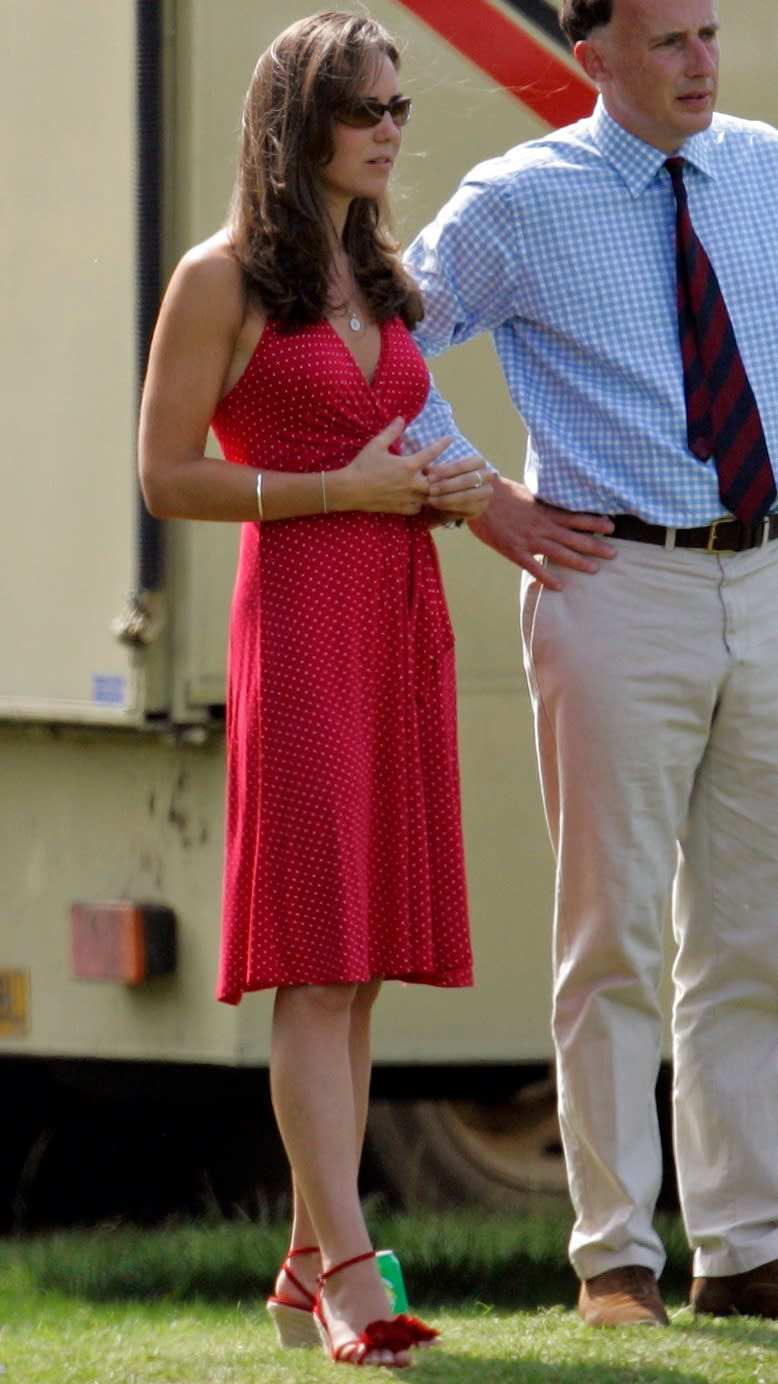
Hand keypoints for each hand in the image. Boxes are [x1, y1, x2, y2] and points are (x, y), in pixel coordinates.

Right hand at [343, 417, 452, 514]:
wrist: (350, 490)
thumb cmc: (363, 466)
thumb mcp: (376, 445)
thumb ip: (391, 432)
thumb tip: (401, 418)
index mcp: (408, 465)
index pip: (432, 453)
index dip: (442, 444)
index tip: (450, 439)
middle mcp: (413, 483)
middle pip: (437, 480)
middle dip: (439, 474)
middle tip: (438, 469)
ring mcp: (408, 498)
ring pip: (430, 497)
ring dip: (431, 490)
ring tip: (431, 485)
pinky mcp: (401, 509)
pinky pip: (418, 508)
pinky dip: (420, 503)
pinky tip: (416, 499)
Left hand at [425, 455, 492, 519]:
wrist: (451, 498)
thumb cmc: (447, 480)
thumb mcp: (441, 473)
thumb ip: (436, 471)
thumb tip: (426, 470)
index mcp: (478, 462)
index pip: (462, 465)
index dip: (445, 471)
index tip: (429, 477)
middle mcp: (487, 476)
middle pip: (467, 481)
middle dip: (447, 486)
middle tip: (430, 490)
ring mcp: (487, 492)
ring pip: (467, 496)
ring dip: (447, 498)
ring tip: (431, 499)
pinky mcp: (482, 507)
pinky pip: (466, 508)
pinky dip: (450, 507)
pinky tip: (438, 506)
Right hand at [468, 474, 615, 589]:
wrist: (479, 497)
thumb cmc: (499, 492)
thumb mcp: (526, 493)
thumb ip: (540, 502)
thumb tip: (551, 503)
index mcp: (545, 510)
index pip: (576, 517)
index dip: (594, 522)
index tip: (610, 526)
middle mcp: (542, 526)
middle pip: (574, 538)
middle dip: (595, 546)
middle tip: (613, 553)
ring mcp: (529, 540)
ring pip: (560, 553)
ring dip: (579, 562)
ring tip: (595, 569)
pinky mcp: (515, 551)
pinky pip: (534, 567)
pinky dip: (547, 577)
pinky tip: (559, 586)